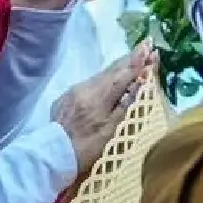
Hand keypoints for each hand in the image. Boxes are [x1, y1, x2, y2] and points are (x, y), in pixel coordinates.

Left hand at [52, 45, 155, 174]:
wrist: (52, 156)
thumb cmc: (87, 148)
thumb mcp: (111, 130)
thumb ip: (126, 105)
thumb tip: (140, 83)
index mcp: (99, 96)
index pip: (123, 74)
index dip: (138, 61)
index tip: (150, 48)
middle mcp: (86, 87)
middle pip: (112, 70)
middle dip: (130, 59)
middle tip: (145, 46)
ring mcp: (73, 90)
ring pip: (100, 76)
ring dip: (117, 69)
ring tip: (131, 60)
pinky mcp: (64, 97)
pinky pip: (88, 84)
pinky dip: (102, 80)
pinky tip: (108, 81)